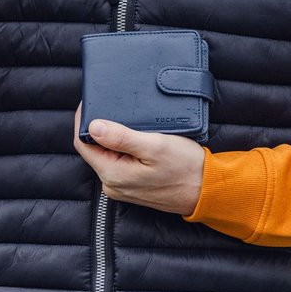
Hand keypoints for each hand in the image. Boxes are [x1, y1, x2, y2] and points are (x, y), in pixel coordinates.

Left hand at [74, 107, 205, 214]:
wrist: (207, 190)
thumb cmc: (185, 168)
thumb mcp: (154, 146)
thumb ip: (121, 137)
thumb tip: (93, 126)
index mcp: (112, 174)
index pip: (83, 144)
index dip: (83, 120)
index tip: (90, 101)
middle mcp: (112, 184)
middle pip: (94, 149)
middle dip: (100, 127)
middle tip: (112, 105)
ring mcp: (122, 187)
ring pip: (107, 155)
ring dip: (114, 137)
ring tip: (128, 120)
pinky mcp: (132, 186)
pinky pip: (120, 163)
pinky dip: (124, 148)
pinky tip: (137, 137)